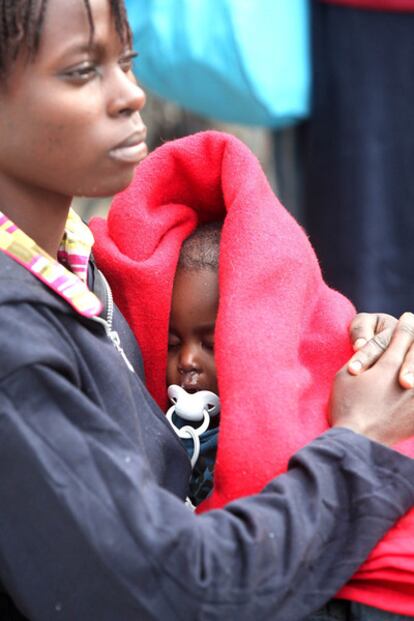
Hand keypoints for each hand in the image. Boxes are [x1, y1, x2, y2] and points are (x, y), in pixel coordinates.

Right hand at [331, 313, 413, 445]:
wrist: (358, 443)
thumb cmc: (346, 406)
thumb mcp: (346, 375)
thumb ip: (363, 356)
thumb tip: (371, 343)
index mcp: (388, 365)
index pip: (403, 336)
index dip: (405, 327)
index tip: (408, 320)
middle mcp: (408, 378)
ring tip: (413, 362)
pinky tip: (413, 387)